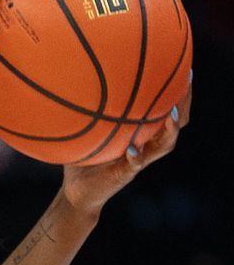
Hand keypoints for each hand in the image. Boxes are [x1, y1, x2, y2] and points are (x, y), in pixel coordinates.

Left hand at [61, 83, 191, 217]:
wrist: (78, 192)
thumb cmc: (83, 158)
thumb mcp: (88, 131)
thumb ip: (89, 112)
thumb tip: (77, 82)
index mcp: (139, 134)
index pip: (164, 111)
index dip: (176, 94)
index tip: (183, 71)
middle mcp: (144, 145)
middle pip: (174, 124)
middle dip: (183, 105)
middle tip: (187, 84)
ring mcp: (137, 160)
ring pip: (163, 146)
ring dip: (169, 131)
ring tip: (172, 116)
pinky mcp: (124, 174)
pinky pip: (134, 165)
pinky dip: (136, 156)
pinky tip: (133, 149)